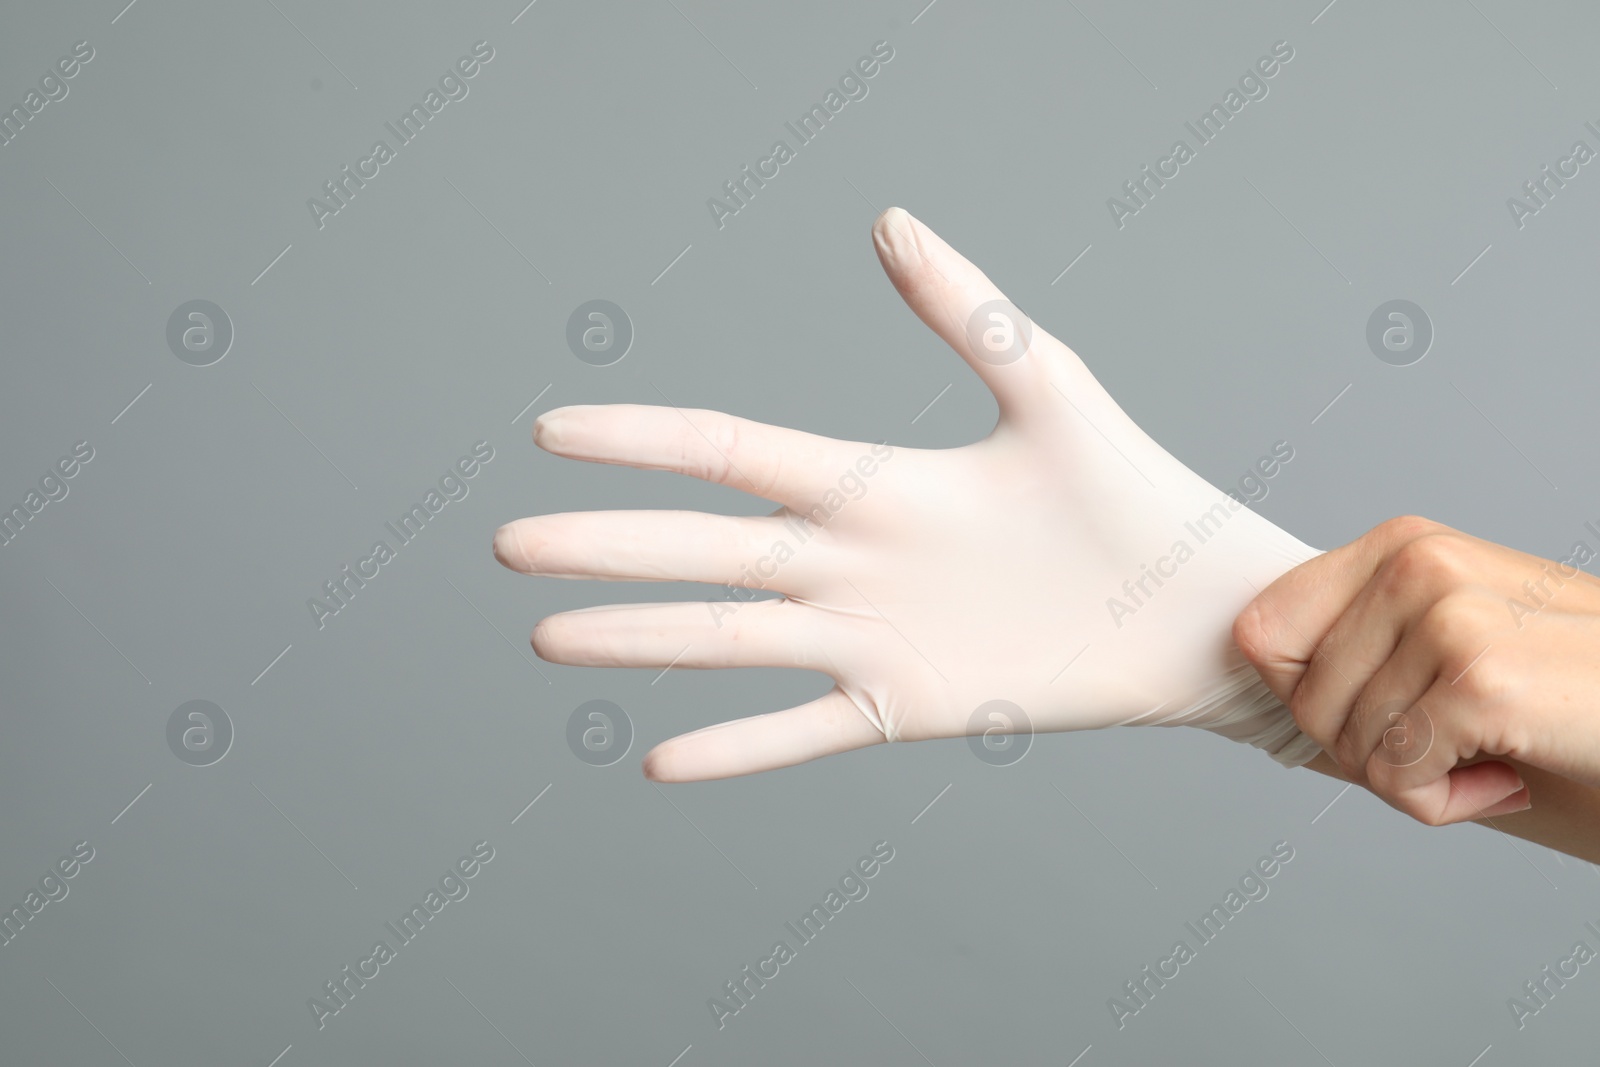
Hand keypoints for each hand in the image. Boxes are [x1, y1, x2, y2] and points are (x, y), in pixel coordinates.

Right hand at [495, 208, 1322, 780]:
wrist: (1186, 604)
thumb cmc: (1125, 488)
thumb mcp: (1045, 385)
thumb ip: (963, 309)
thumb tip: (889, 218)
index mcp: (871, 483)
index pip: (732, 453)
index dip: (643, 442)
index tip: (555, 433)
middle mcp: (850, 561)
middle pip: (705, 550)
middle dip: (606, 547)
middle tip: (511, 545)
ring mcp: (870, 638)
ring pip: (731, 641)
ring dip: (641, 639)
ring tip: (549, 640)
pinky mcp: (905, 707)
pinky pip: (804, 730)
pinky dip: (737, 747)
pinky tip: (662, 762)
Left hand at [1234, 516, 1599, 822]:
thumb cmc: (1566, 712)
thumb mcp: (1442, 667)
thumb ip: (1351, 665)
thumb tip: (1252, 686)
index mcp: (1401, 546)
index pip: (1261, 630)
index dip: (1304, 698)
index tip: (1382, 711)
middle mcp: (1421, 562)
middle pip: (1301, 701)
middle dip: (1370, 750)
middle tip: (1459, 739)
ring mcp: (1450, 614)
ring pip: (1348, 747)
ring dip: (1419, 780)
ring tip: (1497, 747)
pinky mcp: (1481, 680)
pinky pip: (1396, 780)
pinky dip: (1446, 806)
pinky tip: (1513, 770)